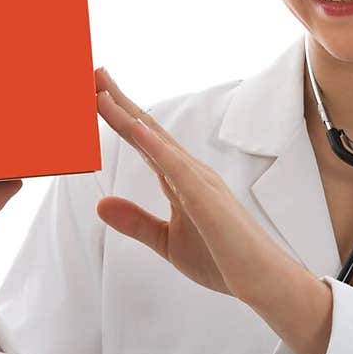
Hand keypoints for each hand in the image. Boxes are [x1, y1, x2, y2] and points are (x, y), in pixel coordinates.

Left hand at [93, 68, 296, 306]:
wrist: (262, 283)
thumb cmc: (223, 260)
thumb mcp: (166, 242)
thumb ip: (136, 222)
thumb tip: (100, 204)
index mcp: (180, 179)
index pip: (143, 139)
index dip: (118, 114)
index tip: (95, 90)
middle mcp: (189, 171)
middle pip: (145, 128)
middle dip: (117, 99)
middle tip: (90, 70)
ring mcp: (198, 181)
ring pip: (155, 140)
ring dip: (126, 114)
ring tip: (98, 90)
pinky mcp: (205, 199)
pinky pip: (174, 167)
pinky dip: (153, 145)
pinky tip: (132, 127)